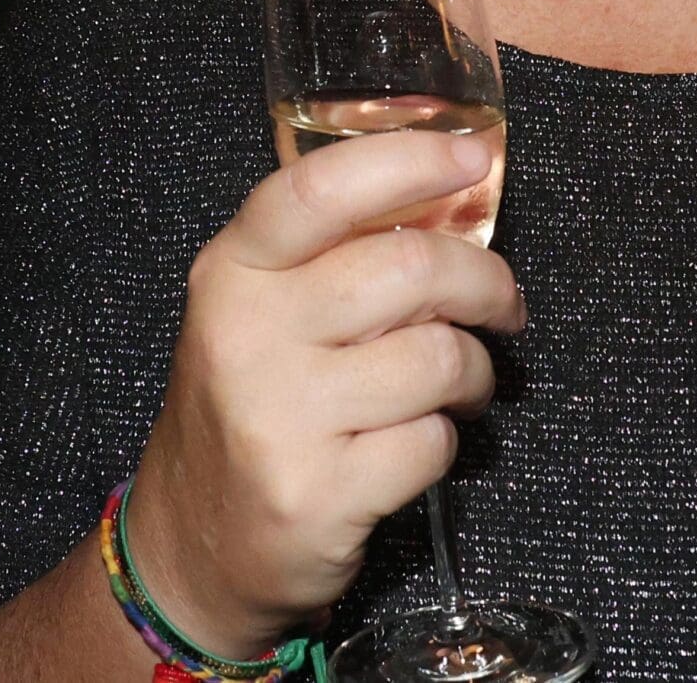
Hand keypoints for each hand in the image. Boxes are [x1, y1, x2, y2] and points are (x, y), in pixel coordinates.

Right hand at [124, 132, 519, 659]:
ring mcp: (279, 415)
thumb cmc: (251, 403)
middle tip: (502, 303)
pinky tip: (411, 443)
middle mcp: (247, 332)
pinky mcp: (318, 492)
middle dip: (484, 283)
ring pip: (437, 358)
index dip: (409, 160)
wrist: (194, 541)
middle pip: (407, 270)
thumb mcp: (259, 310)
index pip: (321, 188)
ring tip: (457, 385)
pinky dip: (444, 443)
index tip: (473, 155)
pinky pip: (432, 443)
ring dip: (472, 373)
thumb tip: (448, 199)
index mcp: (233, 270)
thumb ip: (331, 255)